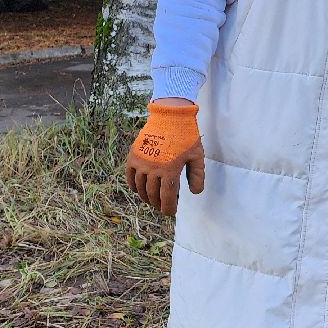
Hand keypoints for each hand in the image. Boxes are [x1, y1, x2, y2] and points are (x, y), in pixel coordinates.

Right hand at [126, 100, 205, 216]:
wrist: (170, 116)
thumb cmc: (187, 136)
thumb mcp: (197, 156)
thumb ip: (197, 176)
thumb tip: (195, 193)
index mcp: (170, 170)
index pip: (167, 197)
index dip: (168, 208)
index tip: (171, 212)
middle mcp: (153, 169)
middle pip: (153, 194)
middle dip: (158, 204)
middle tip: (163, 206)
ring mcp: (141, 162)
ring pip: (140, 187)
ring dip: (146, 197)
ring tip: (152, 200)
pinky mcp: (134, 155)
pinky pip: (130, 176)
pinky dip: (133, 185)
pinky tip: (139, 189)